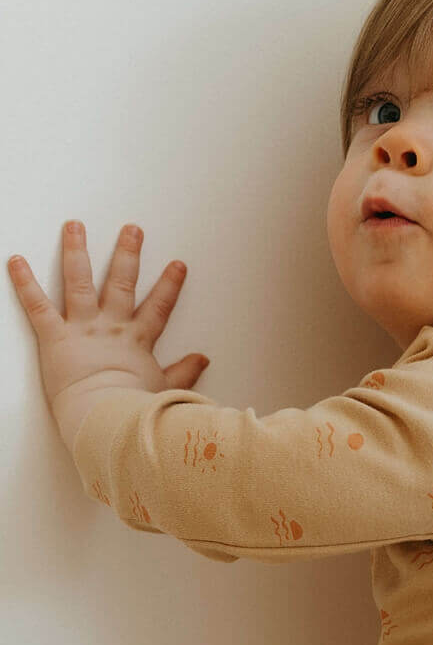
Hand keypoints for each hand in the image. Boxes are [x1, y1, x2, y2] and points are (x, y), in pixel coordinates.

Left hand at [7, 219, 210, 450]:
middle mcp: (111, 327)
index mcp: (137, 341)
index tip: (177, 265)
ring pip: (79, 281)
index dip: (169, 285)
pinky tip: (15, 261)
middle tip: (131, 230)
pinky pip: (37, 305)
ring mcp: (82, 328)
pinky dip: (24, 282)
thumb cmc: (134, 410)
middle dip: (127, 253)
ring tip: (74, 227)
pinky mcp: (55, 337)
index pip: (158, 307)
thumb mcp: (166, 390)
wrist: (108, 418)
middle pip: (121, 282)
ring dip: (76, 251)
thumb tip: (202, 360)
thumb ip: (184, 372)